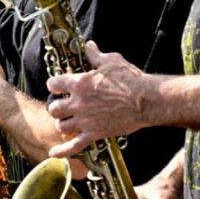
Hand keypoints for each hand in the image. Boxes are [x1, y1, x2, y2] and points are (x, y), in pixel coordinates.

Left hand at [47, 41, 149, 156]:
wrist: (146, 100)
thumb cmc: (131, 80)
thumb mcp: (111, 61)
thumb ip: (95, 55)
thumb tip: (89, 46)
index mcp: (80, 83)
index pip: (54, 84)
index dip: (54, 85)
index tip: (57, 86)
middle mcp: (79, 103)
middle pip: (54, 108)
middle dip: (56, 107)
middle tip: (63, 106)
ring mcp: (85, 120)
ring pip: (61, 126)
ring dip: (62, 124)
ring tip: (67, 122)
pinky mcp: (95, 133)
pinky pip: (74, 146)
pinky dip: (62, 150)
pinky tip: (54, 152)